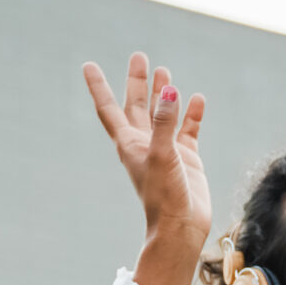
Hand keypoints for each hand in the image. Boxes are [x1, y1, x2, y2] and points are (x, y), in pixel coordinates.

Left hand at [83, 53, 211, 284]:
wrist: (181, 228)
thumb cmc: (164, 197)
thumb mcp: (163, 155)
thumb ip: (165, 122)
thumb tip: (170, 90)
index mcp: (129, 143)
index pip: (108, 108)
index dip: (98, 86)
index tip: (88, 65)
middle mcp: (145, 144)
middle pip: (136, 105)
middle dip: (138, 81)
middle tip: (139, 56)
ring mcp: (166, 150)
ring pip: (163, 114)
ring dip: (163, 94)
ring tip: (165, 71)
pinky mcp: (186, 158)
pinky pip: (188, 129)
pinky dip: (192, 113)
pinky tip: (197, 98)